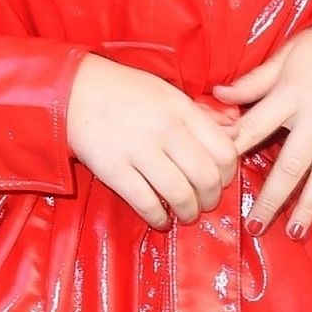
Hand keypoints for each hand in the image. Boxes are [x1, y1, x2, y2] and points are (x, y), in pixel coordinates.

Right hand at [67, 55, 239, 228]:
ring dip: (187, 212)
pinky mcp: (115, 170)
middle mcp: (165, 130)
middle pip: (206, 178)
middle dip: (210, 199)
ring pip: (180, 195)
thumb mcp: (168, 94)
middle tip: (204, 203)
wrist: (74, 91)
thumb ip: (202, 116)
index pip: (224, 151)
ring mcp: (139, 151)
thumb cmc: (125, 92)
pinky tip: (160, 219)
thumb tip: (236, 134)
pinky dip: (158, 219)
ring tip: (185, 214)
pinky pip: (146, 204)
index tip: (220, 181)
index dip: (228, 175)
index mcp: (181, 110)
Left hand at [215, 23, 311, 234]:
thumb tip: (216, 96)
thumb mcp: (285, 55)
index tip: (219, 176)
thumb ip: (254, 82)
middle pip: (291, 164)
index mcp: (292, 93)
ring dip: (309, 205)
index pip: (256, 127)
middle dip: (271, 199)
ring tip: (294, 233)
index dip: (235, 151)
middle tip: (255, 228)